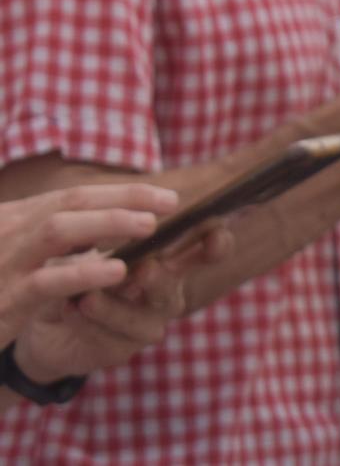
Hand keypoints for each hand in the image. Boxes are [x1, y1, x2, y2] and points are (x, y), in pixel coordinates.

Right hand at [0, 182, 177, 347]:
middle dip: (122, 198)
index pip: (71, 196)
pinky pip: (47, 281)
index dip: (118, 192)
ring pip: (57, 230)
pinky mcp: (5, 300)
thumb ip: (53, 236)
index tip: (162, 194)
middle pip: (69, 203)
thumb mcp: (17, 255)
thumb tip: (108, 222)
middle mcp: (7, 232)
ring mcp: (4, 264)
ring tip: (148, 226)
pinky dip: (83, 273)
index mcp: (13, 219)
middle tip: (169, 202)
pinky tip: (116, 271)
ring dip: (107, 223)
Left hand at [11, 225, 232, 384]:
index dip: (217, 243)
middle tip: (145, 269)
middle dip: (160, 280)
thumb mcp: (97, 244)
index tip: (215, 230)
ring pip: (139, 321)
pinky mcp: (118, 351)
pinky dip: (87, 324)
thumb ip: (121, 231)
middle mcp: (165, 294)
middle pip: (172, 289)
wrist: (47, 314)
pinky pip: (107, 341)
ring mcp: (145, 325)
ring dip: (114, 309)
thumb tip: (137, 210)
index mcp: (169, 262)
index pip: (207, 251)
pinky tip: (70, 309)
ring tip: (87, 298)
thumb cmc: (80, 270)